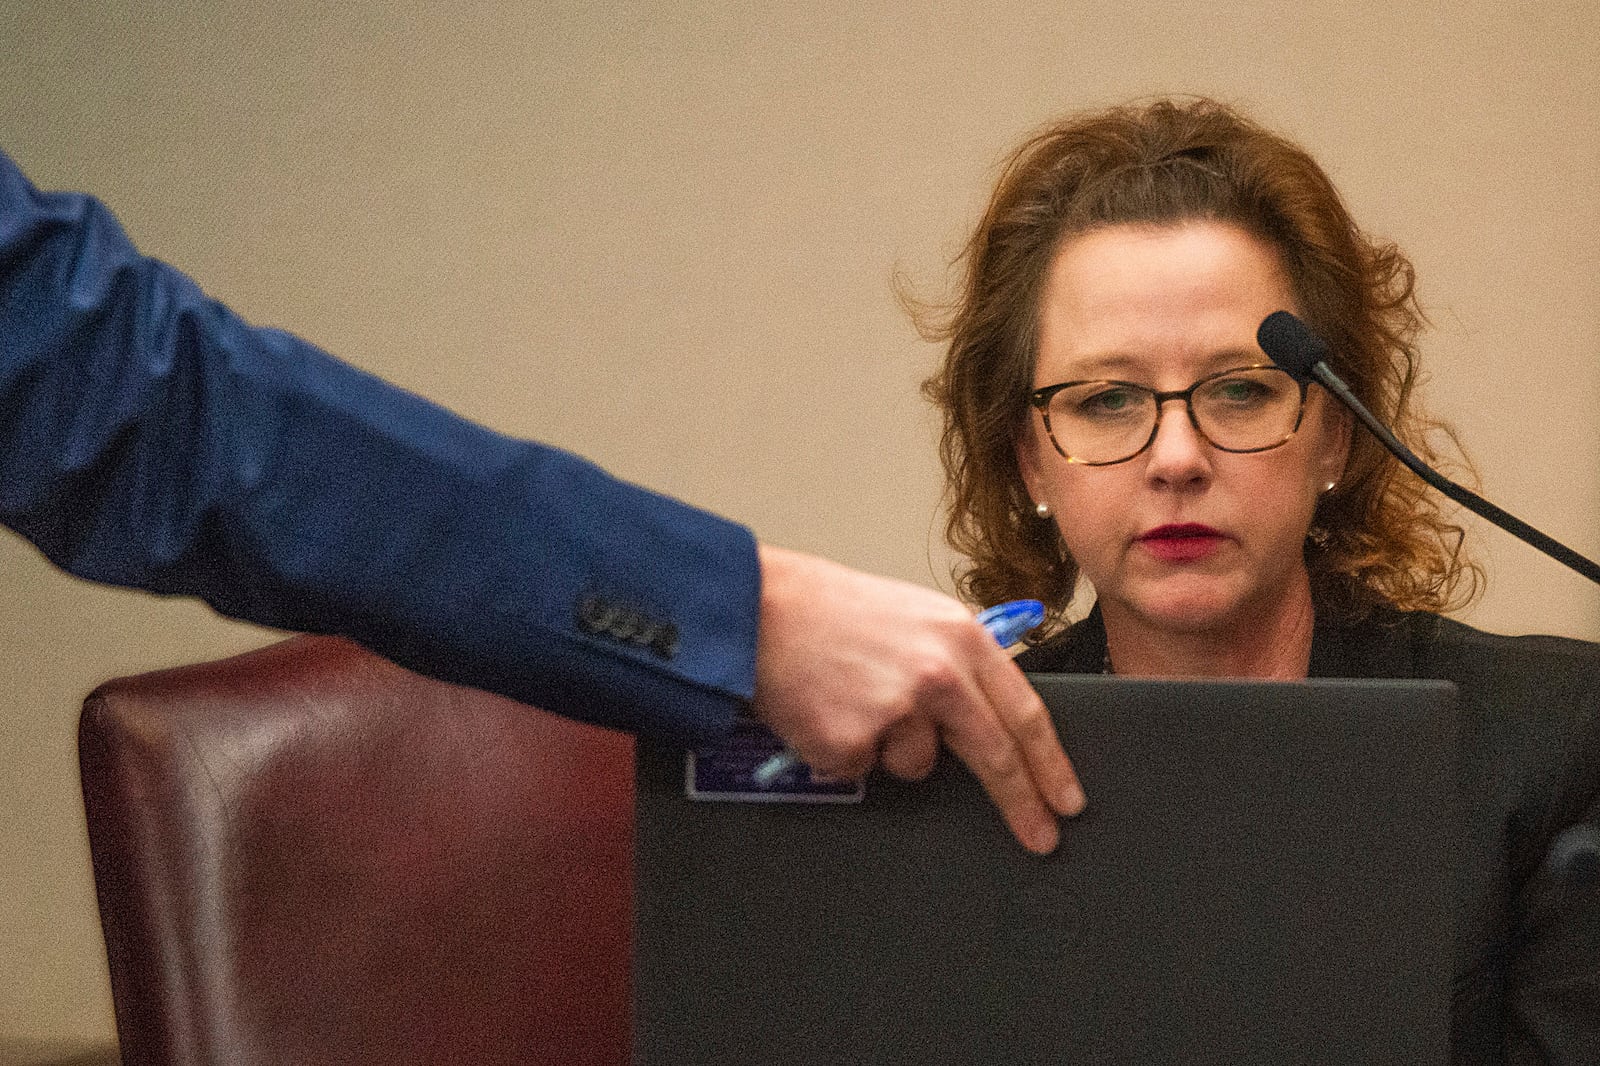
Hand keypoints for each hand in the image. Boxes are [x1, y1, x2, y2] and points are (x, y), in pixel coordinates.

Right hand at [751, 544, 1084, 852]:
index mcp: (961, 638)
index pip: (1025, 713)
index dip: (1051, 763)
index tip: (1067, 800)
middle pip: (996, 757)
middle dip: (1023, 804)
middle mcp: (938, 674)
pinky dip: (845, 750)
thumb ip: (956, 660)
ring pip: (917, 765)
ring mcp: (896, 710)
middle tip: (1041, 836)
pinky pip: (862, 770)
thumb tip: (986, 715)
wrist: (757, 609)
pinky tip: (826, 708)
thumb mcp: (914, 615)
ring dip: (892, 748)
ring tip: (855, 697)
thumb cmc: (829, 610)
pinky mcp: (853, 742)